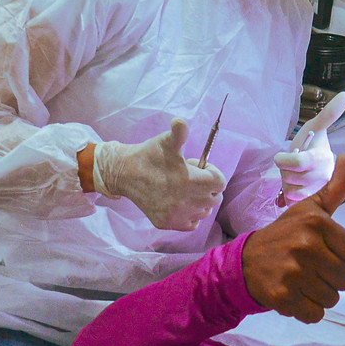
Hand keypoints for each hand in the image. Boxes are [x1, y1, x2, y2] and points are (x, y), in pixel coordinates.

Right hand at [92, 120, 226, 229]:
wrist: (125, 173)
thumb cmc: (149, 155)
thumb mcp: (166, 141)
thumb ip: (179, 132)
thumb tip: (180, 122)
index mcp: (190, 180)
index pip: (220, 182)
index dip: (213, 173)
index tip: (201, 168)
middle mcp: (185, 201)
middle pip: (215, 198)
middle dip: (208, 187)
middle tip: (192, 178)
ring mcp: (176, 215)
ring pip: (204, 212)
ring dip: (200, 201)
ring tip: (185, 189)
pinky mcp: (168, 224)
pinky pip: (192, 223)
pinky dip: (191, 214)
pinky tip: (181, 202)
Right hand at [242, 155, 344, 322]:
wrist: (244, 262)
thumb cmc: (284, 235)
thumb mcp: (309, 209)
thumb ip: (334, 188)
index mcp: (316, 223)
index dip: (341, 256)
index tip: (324, 251)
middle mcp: (305, 246)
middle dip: (332, 278)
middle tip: (312, 268)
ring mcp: (293, 274)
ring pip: (332, 298)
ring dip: (321, 294)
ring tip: (303, 281)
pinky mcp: (283, 298)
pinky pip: (316, 314)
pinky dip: (308, 310)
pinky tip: (295, 295)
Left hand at [274, 90, 344, 204]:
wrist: (314, 167)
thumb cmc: (311, 145)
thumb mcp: (315, 128)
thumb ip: (329, 114)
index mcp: (323, 158)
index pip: (299, 163)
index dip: (285, 160)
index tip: (280, 156)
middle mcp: (324, 177)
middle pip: (289, 176)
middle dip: (285, 170)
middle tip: (292, 164)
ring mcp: (319, 192)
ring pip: (289, 189)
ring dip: (286, 182)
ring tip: (295, 175)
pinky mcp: (312, 204)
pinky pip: (290, 200)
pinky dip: (288, 194)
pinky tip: (296, 186)